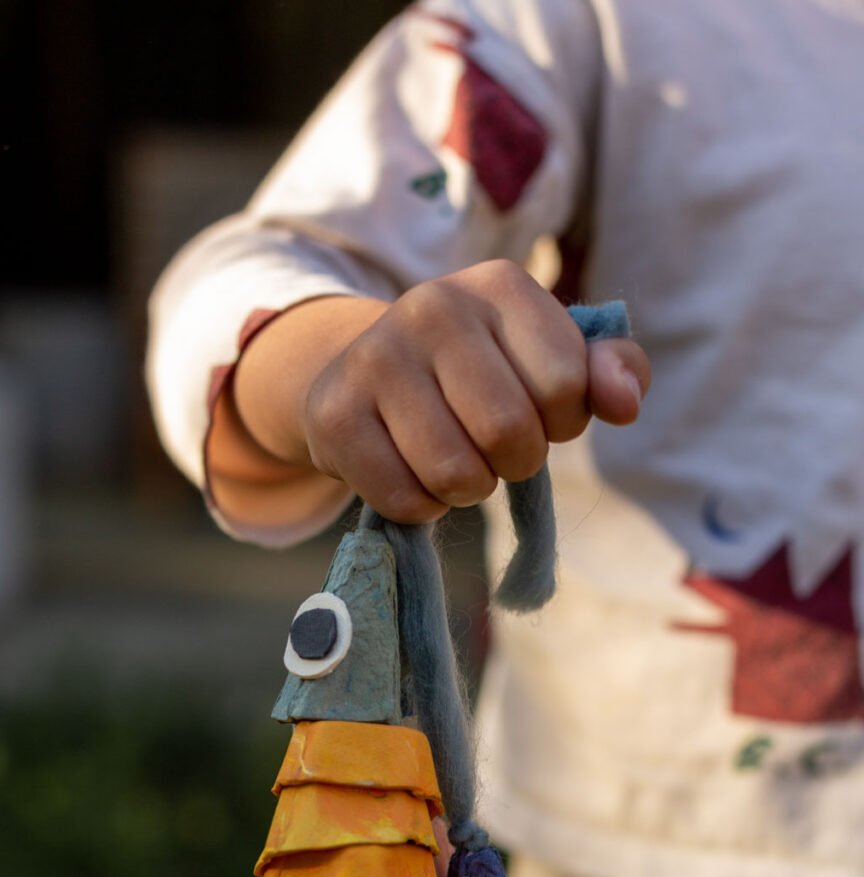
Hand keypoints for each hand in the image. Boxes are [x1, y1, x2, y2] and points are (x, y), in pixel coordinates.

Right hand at [294, 262, 648, 523]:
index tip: (538, 412)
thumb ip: (606, 373)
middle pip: (509, 434)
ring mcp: (375, 357)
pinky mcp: (334, 414)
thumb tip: (625, 404)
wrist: (364, 375)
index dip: (562, 423)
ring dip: (468, 489)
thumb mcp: (549, 359)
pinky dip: (422, 507)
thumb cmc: (479, 374)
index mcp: (500, 285)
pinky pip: (406, 500)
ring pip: (456, 474)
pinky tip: (412, 473)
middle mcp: (433, 306)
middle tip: (494, 449)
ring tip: (454, 461)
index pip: (566, 386)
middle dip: (515, 462)